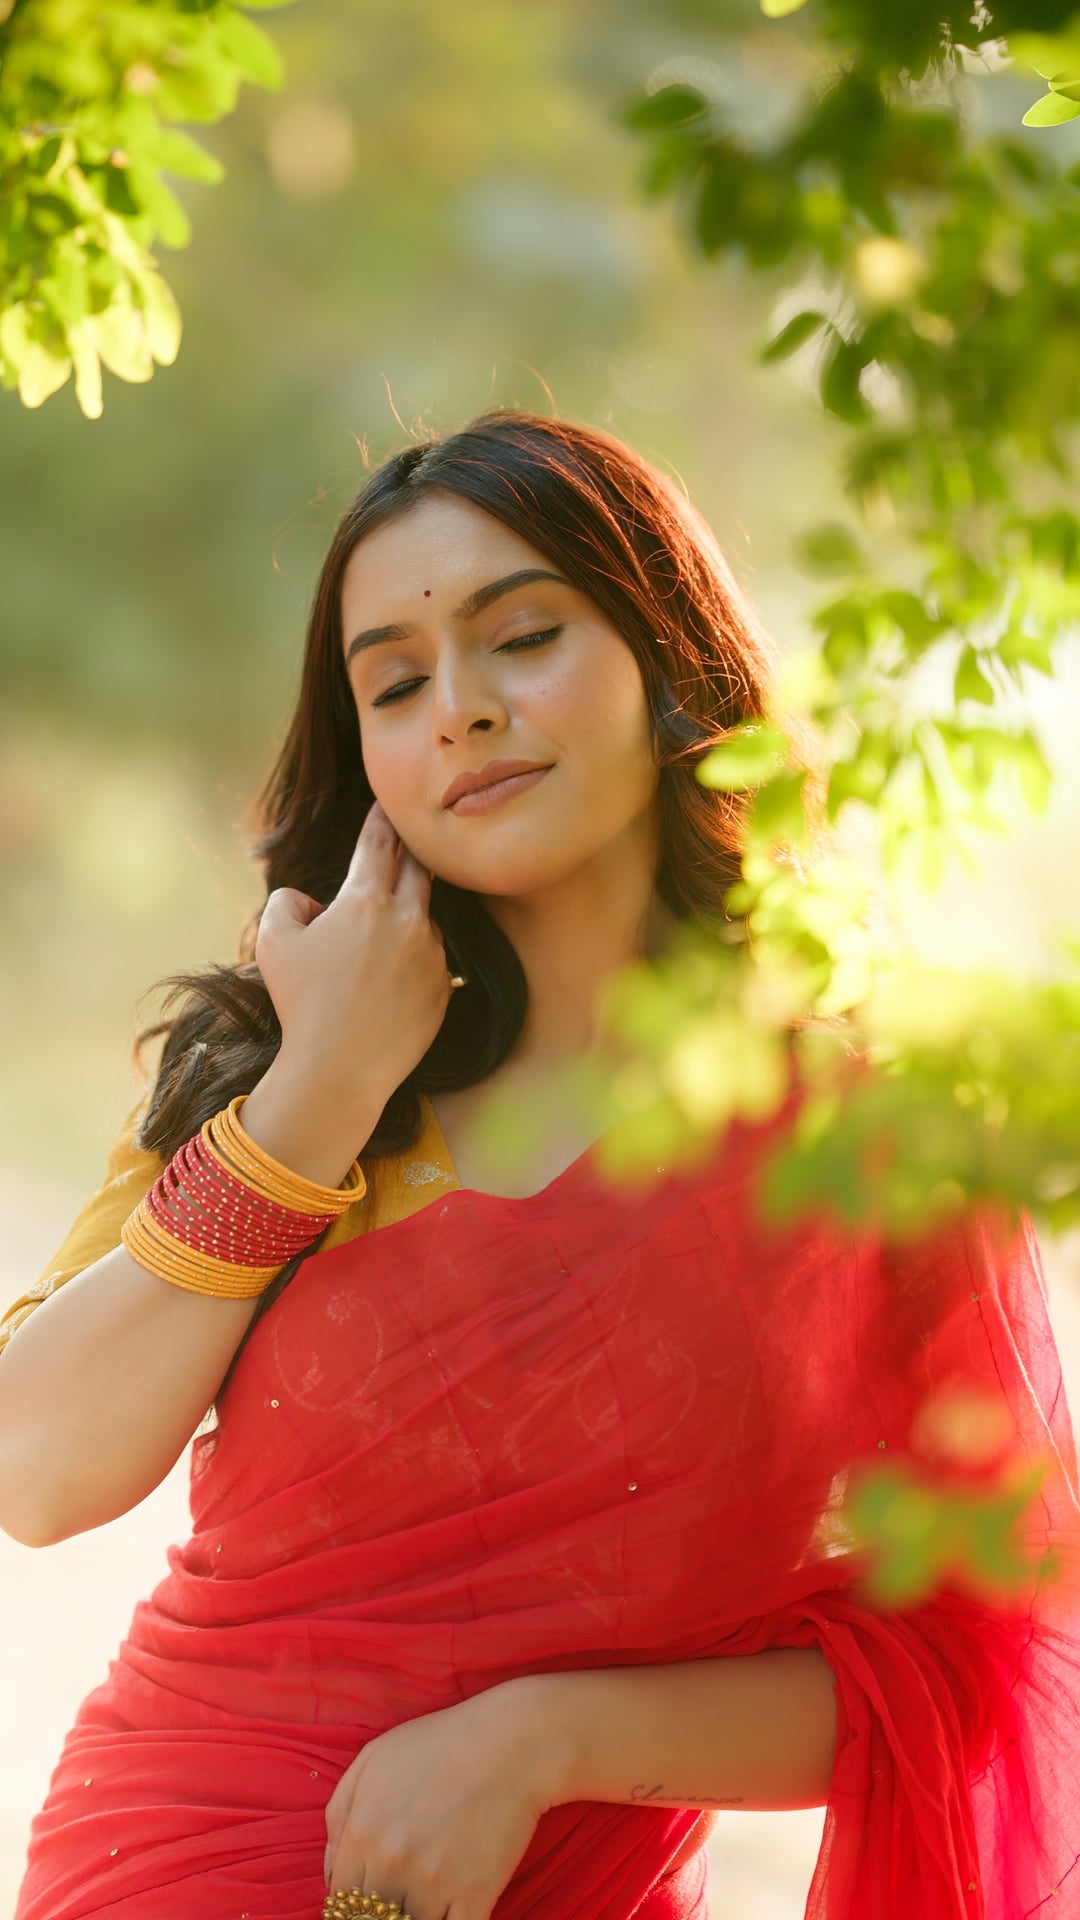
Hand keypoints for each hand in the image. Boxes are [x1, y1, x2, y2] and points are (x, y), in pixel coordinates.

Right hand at [254, 799, 453, 1113]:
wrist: (339, 1069)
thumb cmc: (301, 1003)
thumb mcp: (272, 940)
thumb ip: (288, 900)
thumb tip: (314, 902)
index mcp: (365, 901)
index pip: (379, 844)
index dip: (382, 820)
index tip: (386, 806)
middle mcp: (408, 920)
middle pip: (419, 869)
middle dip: (412, 853)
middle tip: (408, 845)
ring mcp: (433, 955)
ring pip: (426, 919)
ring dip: (409, 918)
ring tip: (382, 944)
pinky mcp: (445, 988)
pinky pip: (435, 961)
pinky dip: (417, 960)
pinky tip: (394, 981)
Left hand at [323, 1682, 558, 1919]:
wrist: (510, 1741)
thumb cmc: (440, 1744)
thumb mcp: (373, 1760)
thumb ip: (338, 1816)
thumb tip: (330, 1873)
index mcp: (362, 1832)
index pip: (340, 1901)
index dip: (353, 1906)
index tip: (371, 1900)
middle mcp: (392, 1862)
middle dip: (380, 1915)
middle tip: (398, 1900)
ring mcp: (433, 1882)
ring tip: (425, 1903)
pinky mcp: (474, 1894)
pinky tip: (450, 1915)